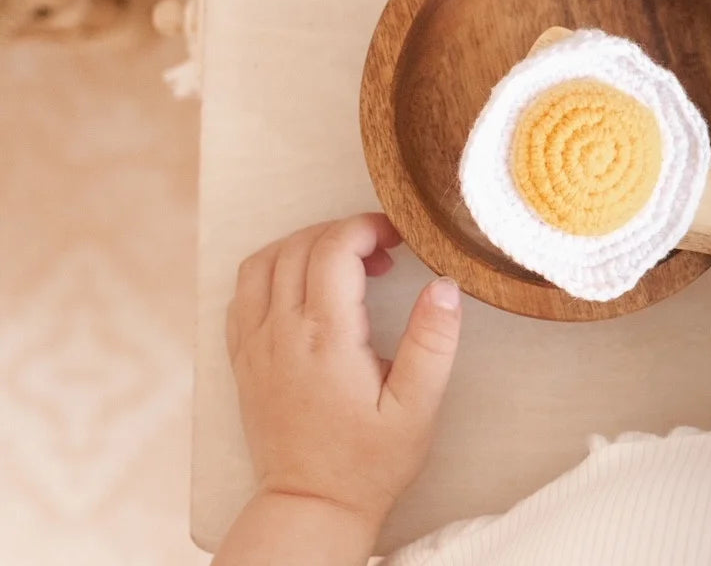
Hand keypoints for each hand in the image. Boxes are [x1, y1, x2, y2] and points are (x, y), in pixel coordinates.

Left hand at [226, 213, 461, 531]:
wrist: (312, 506)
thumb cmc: (369, 461)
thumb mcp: (417, 407)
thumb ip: (433, 342)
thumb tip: (444, 284)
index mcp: (327, 338)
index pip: (335, 247)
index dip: (368, 227)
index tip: (398, 239)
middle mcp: (282, 332)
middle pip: (301, 245)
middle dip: (344, 232)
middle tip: (381, 252)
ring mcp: (255, 344)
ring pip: (265, 261)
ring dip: (305, 244)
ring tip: (342, 261)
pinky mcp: (243, 357)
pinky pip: (244, 290)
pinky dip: (273, 269)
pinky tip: (304, 285)